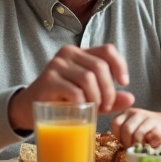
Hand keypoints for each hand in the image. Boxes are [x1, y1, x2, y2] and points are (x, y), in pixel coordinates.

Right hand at [8, 44, 134, 129]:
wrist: (29, 107)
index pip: (107, 50)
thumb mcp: (90, 97)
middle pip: (100, 66)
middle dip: (109, 90)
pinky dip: (82, 103)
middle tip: (106, 106)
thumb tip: (131, 98)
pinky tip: (80, 110)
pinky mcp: (48, 80)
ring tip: (95, 110)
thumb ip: (110, 97)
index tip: (124, 83)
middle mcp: (68, 53)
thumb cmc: (62, 101)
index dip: (120, 65)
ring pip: (88, 78)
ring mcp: (57, 65)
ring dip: (96, 98)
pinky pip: (74, 91)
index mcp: (81, 53)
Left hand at [111, 108, 160, 147]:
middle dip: (127, 143)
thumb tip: (121, 147)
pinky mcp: (158, 127)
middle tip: (132, 148)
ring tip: (140, 148)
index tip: (124, 142)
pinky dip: (147, 146)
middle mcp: (137, 113)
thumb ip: (126, 133)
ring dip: (137, 145)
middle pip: (125, 130)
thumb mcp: (135, 126)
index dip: (118, 135)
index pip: (116, 123)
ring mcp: (148, 119)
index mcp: (128, 113)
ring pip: (136, 134)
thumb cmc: (149, 128)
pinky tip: (150, 145)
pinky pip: (148, 139)